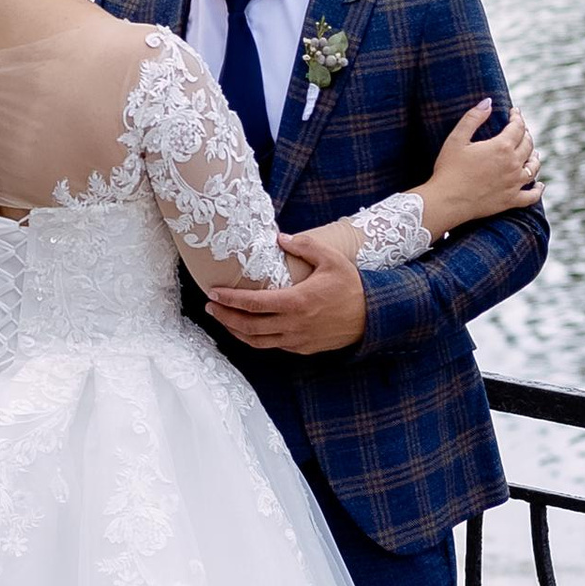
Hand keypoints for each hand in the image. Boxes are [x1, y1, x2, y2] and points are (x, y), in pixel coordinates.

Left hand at [203, 225, 366, 353]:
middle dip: (225, 317)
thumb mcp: (331, 258)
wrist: (373, 317)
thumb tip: (279, 237)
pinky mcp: (303, 348)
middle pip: (248, 326)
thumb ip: (304, 245)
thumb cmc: (351, 286)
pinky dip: (255, 339)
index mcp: (296, 302)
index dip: (230, 300)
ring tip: (223, 320)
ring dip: (236, 331)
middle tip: (210, 308)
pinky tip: (248, 329)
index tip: (213, 293)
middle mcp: (293, 325)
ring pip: (257, 341)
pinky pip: (273, 346)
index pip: (254, 303)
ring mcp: (297, 340)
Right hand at [421, 101, 541, 230]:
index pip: (518, 127)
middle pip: (528, 146)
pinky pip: (531, 196)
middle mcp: (513, 165)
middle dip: (525, 134)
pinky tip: (540, 185)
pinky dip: (538, 190)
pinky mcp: (511, 200)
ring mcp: (514, 184)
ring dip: (534, 158)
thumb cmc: (449, 168)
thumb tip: (488, 102)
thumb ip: (473, 118)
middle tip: (520, 130)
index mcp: (501, 147)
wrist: (447, 201)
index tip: (514, 111)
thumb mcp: (456, 139)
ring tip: (534, 153)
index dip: (517, 117)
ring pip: (533, 168)